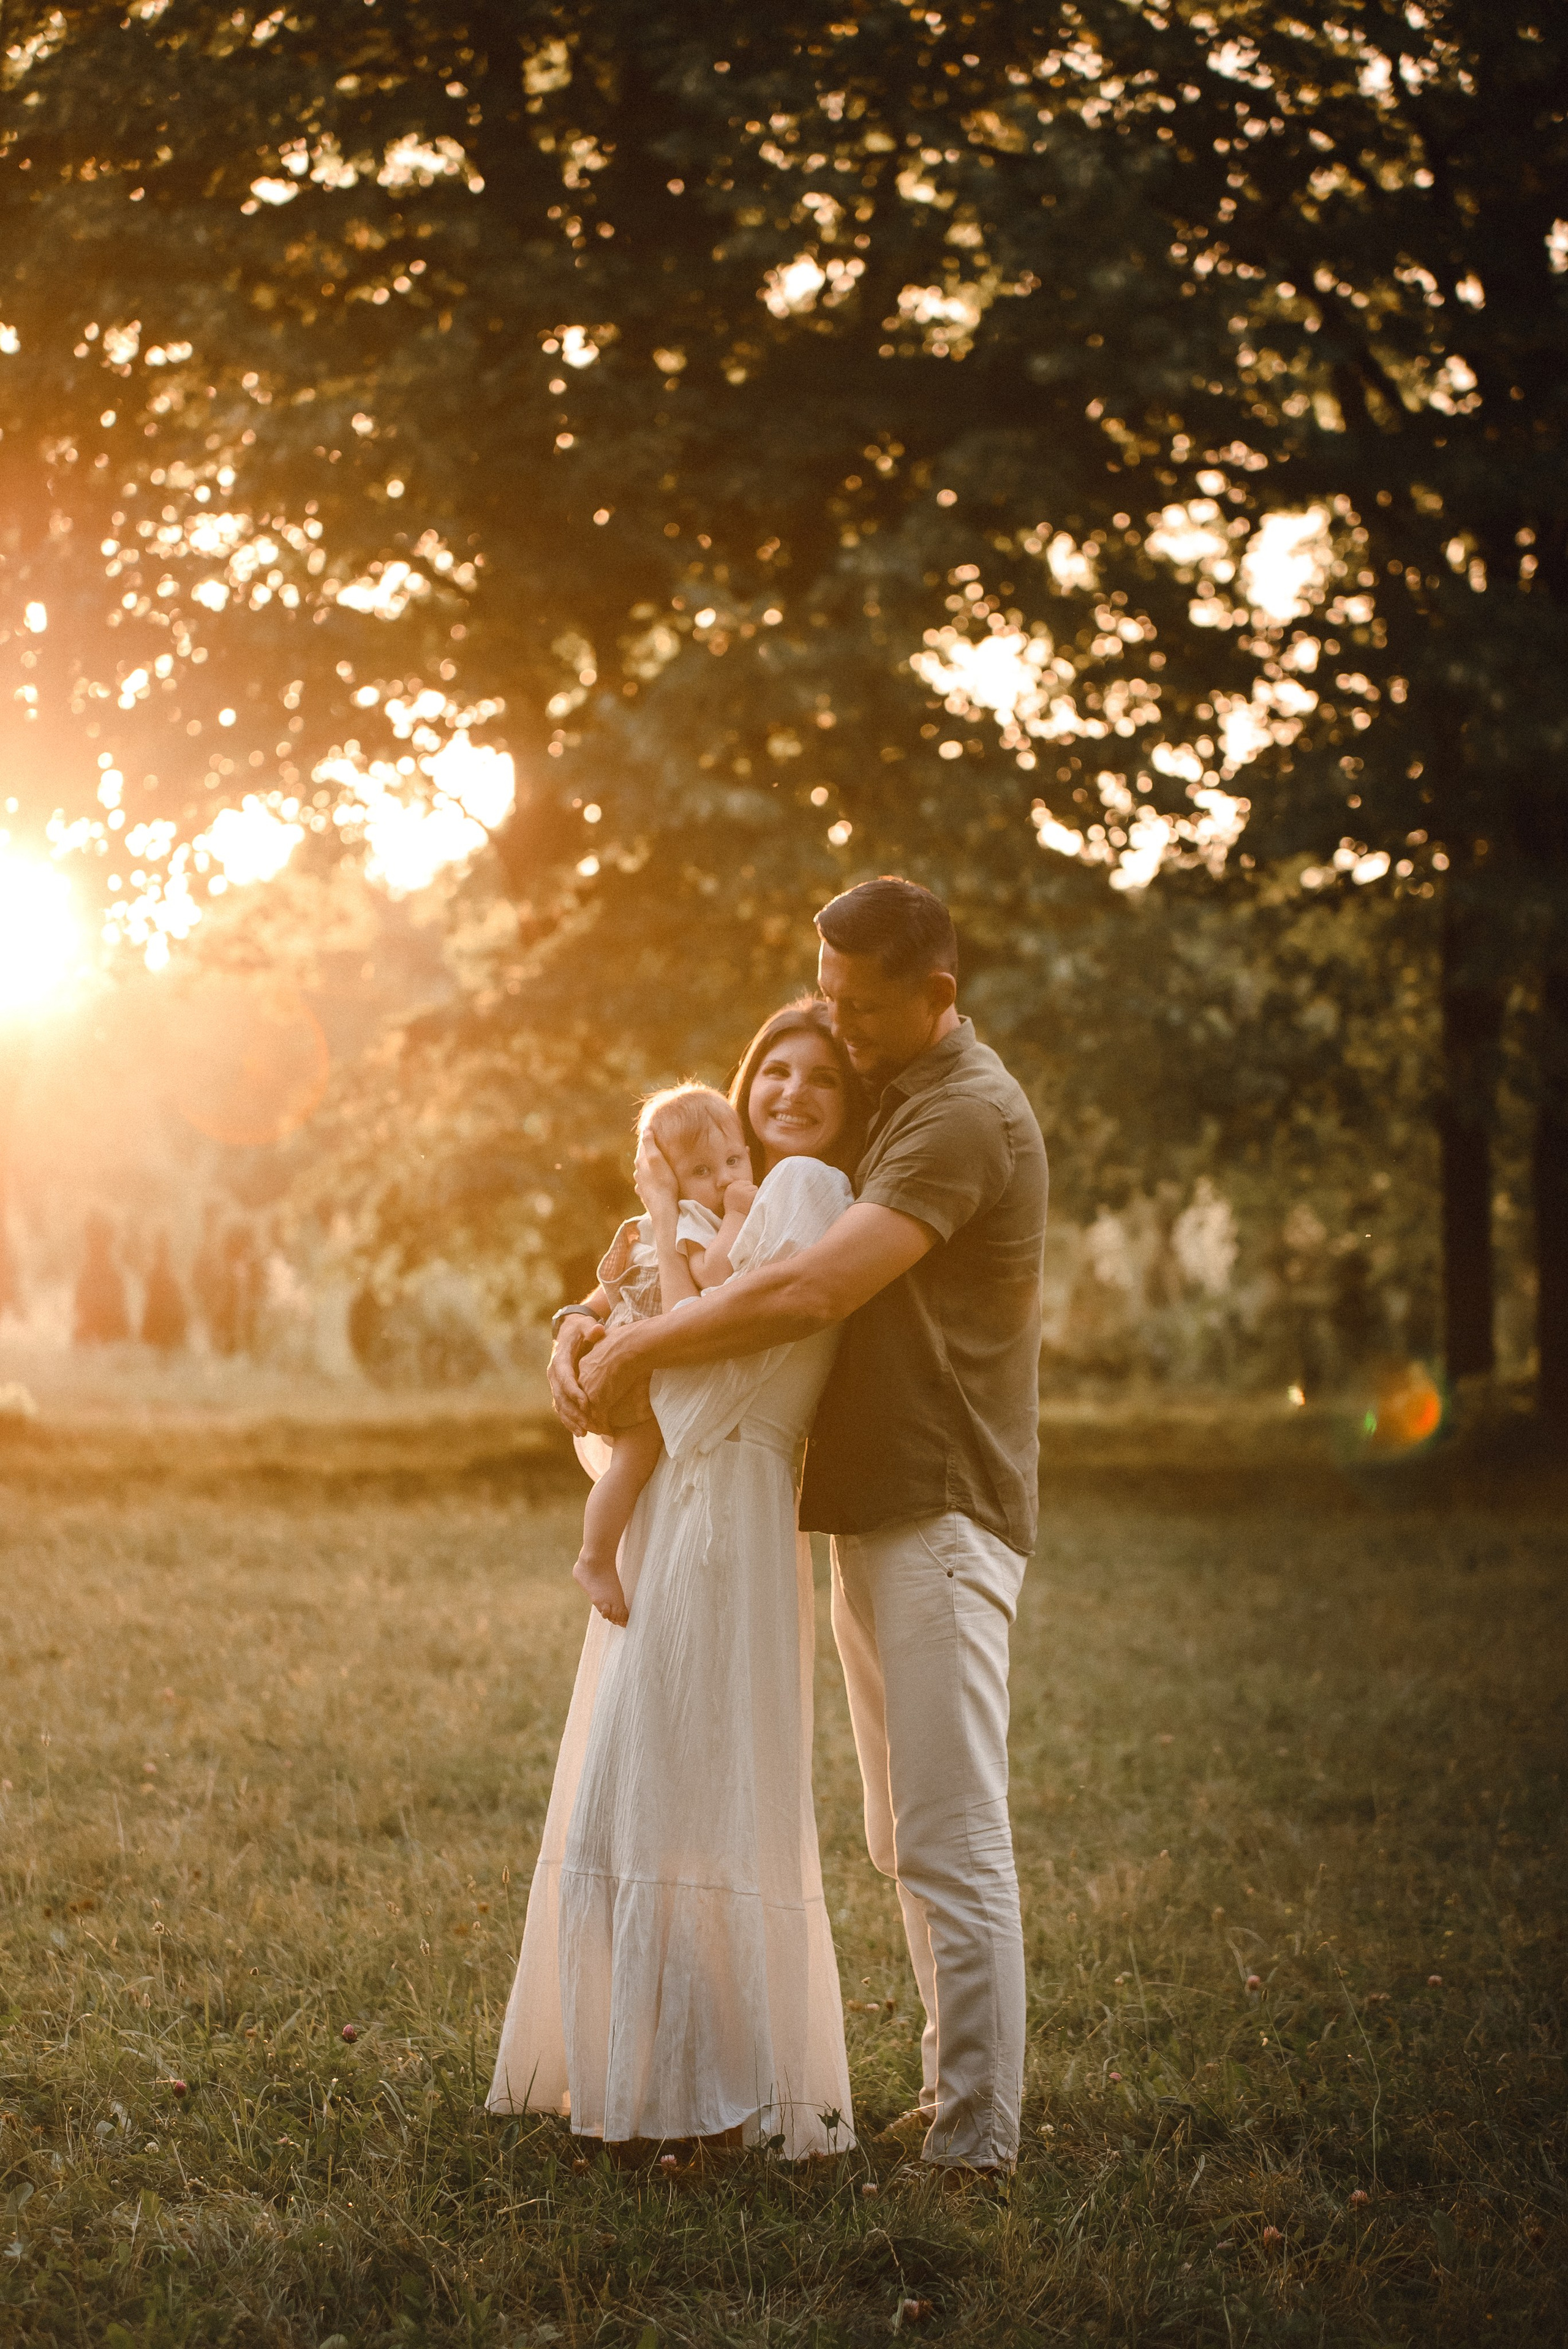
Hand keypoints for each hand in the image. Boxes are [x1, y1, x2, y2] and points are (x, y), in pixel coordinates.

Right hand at [547, 1313, 606, 1437]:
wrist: (569, 1333)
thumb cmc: (580, 1330)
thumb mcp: (585, 1326)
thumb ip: (591, 1329)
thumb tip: (597, 1329)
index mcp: (559, 1359)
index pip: (564, 1377)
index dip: (574, 1391)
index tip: (586, 1403)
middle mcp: (554, 1374)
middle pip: (561, 1396)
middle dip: (574, 1412)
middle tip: (589, 1425)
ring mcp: (555, 1384)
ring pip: (560, 1406)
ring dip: (571, 1420)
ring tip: (585, 1432)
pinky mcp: (560, 1391)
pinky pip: (562, 1409)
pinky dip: (569, 1421)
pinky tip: (580, 1432)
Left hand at [578, 1321, 652, 1426]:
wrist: (632, 1345)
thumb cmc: (628, 1342)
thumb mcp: (610, 1342)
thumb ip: (606, 1349)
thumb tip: (609, 1345)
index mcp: (584, 1365)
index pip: (581, 1386)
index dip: (587, 1398)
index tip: (594, 1407)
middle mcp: (582, 1378)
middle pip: (579, 1403)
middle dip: (585, 1416)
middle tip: (594, 1425)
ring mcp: (588, 1390)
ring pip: (586, 1414)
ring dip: (594, 1424)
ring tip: (604, 1430)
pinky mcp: (598, 1399)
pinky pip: (598, 1420)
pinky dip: (603, 1427)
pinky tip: (611, 1430)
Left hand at [633, 1130, 679, 1218]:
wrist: (663, 1209)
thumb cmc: (664, 1182)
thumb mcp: (657, 1159)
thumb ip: (650, 1144)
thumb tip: (645, 1129)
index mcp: (640, 1162)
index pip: (643, 1145)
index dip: (648, 1138)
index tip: (652, 1130)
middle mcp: (638, 1173)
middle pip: (643, 1158)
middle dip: (649, 1152)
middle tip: (657, 1145)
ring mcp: (641, 1184)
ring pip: (644, 1171)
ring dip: (649, 1166)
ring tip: (658, 1163)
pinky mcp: (646, 1194)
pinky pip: (647, 1183)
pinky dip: (651, 1179)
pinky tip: (655, 1181)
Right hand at [721, 1178, 757, 1217]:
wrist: (737, 1221)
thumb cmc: (735, 1210)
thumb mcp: (730, 1197)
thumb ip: (736, 1188)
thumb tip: (747, 1182)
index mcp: (731, 1187)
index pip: (743, 1182)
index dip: (745, 1189)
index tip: (743, 1198)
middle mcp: (736, 1188)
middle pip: (750, 1184)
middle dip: (750, 1191)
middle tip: (746, 1202)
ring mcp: (744, 1191)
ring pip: (755, 1188)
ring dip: (754, 1195)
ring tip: (749, 1204)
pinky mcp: (751, 1195)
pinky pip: (758, 1192)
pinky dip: (758, 1197)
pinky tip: (752, 1204)